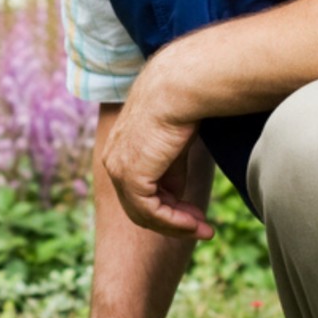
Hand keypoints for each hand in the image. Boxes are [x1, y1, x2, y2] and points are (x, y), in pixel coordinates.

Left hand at [102, 51, 213, 239]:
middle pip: (140, 206)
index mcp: (120, 150)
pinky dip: (174, 222)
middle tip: (203, 227)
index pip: (139, 190)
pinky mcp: (131, 176)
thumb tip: (175, 195)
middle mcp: (113, 161)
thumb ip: (170, 170)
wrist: (180, 88)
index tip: (197, 215)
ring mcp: (119, 170)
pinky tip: (196, 224)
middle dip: (174, 220)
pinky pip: (152, 212)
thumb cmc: (182, 105)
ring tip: (205, 230)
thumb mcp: (173, 145)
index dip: (169, 206)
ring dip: (177, 225)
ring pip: (145, 213)